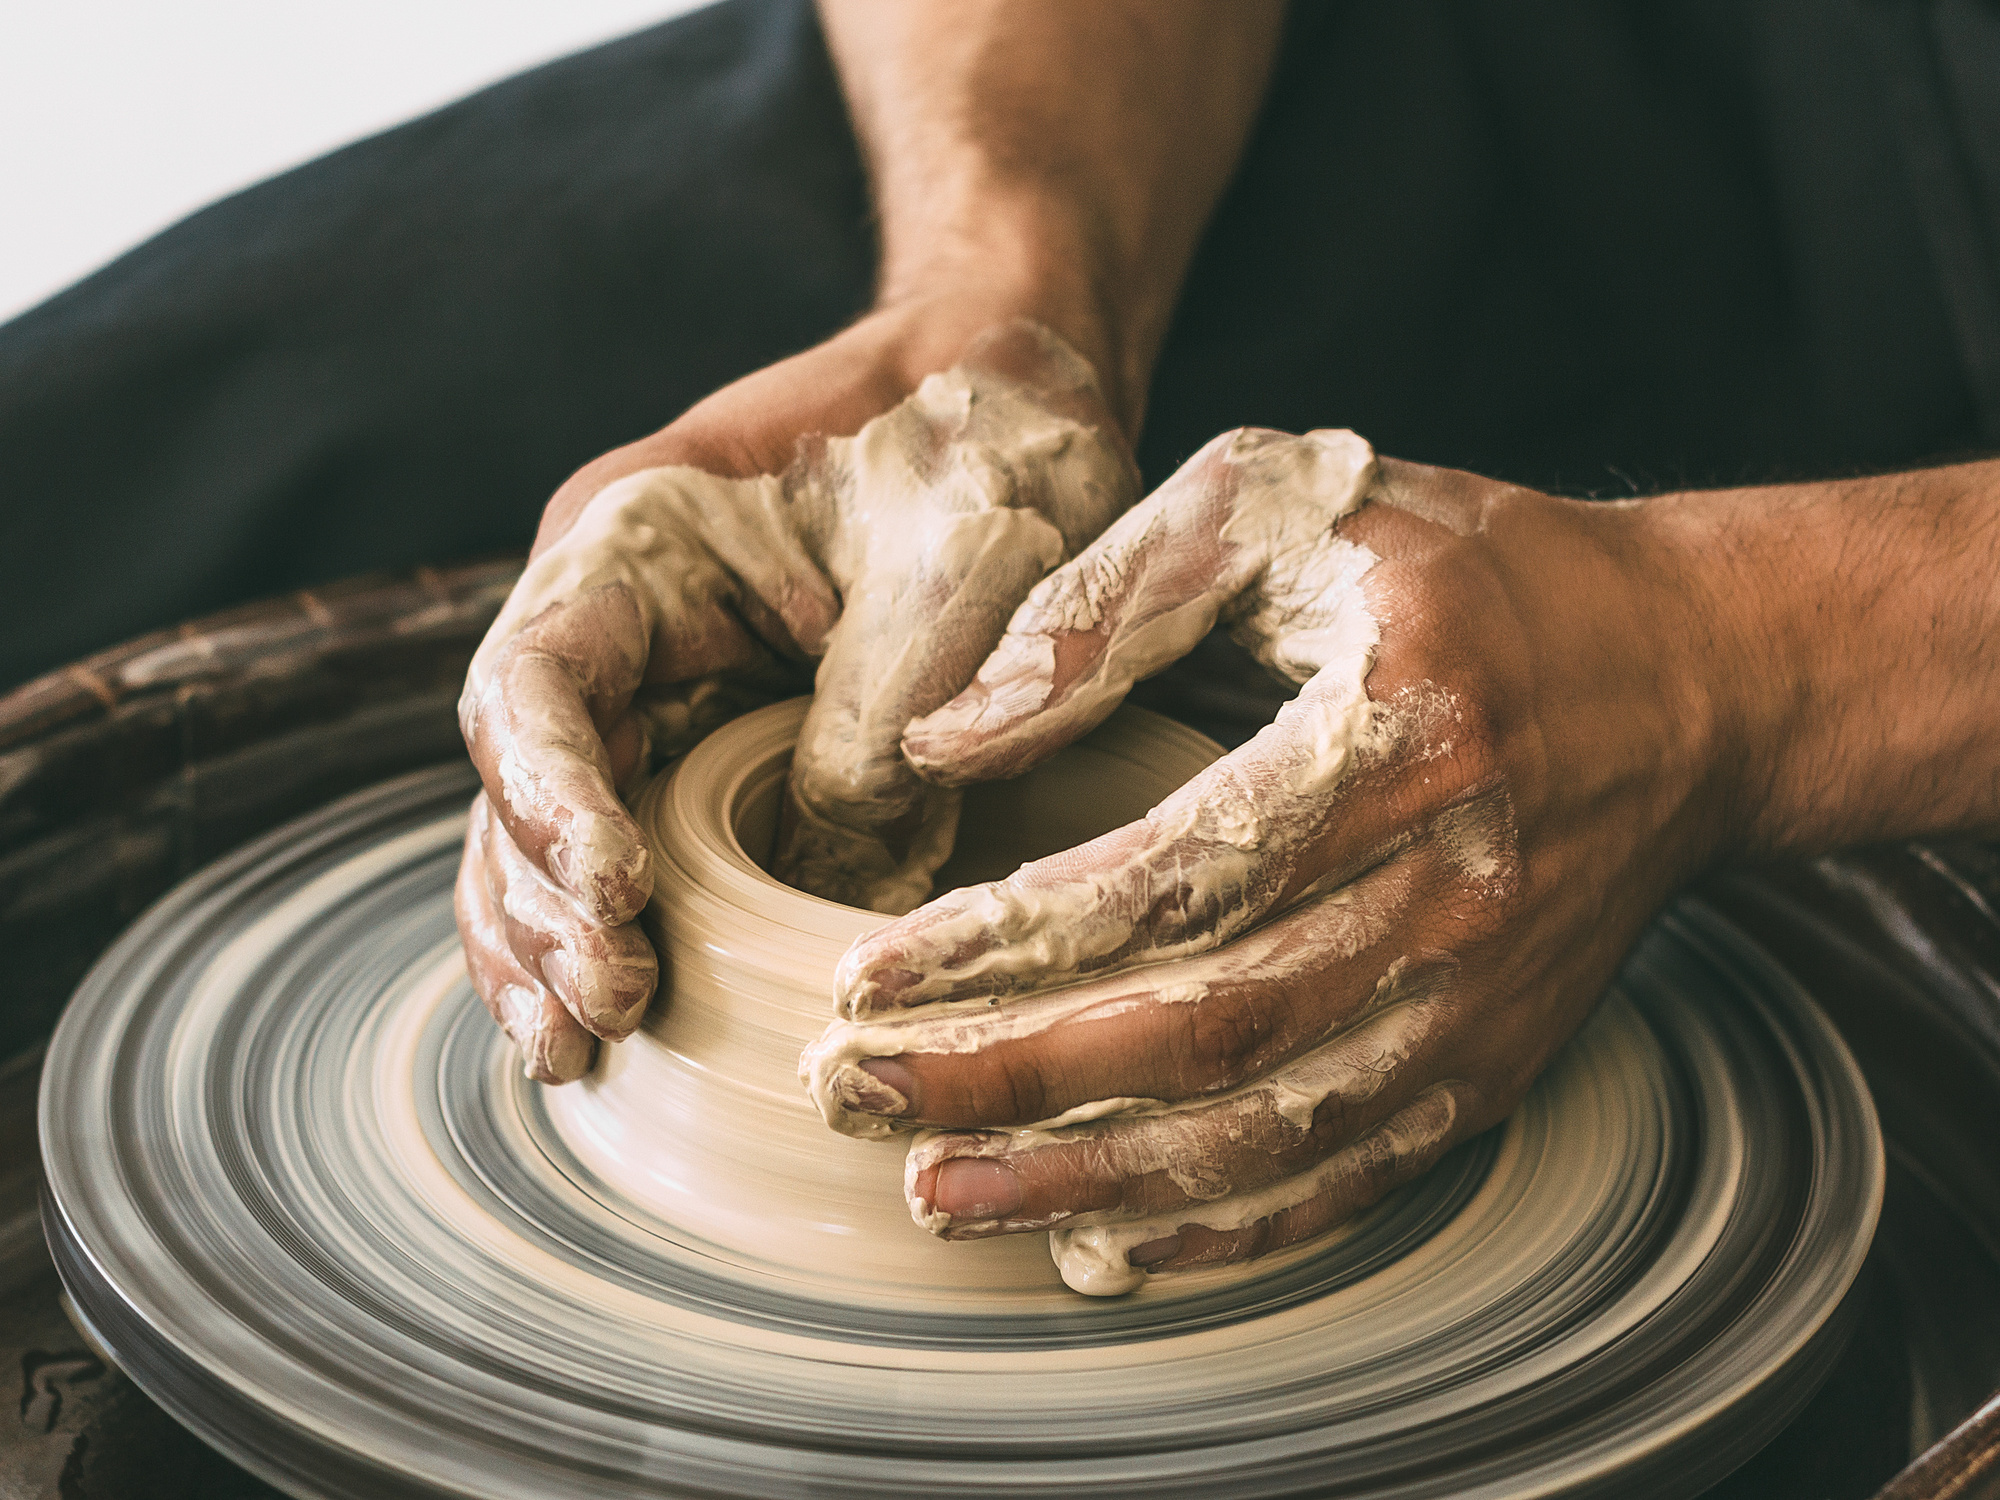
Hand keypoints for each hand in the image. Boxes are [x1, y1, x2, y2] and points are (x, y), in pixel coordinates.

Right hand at [456, 316, 1135, 1081]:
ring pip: (548, 836)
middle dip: (547, 903)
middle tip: (610, 1006)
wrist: (1019, 396)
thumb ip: (875, 724)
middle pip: (518, 780)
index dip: (550, 795)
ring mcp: (658, 694)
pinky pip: (631, 855)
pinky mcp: (711, 755)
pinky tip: (608, 1033)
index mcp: (638, 540)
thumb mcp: (953, 571)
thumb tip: (822, 885)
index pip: (536, 678)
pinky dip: (611, 939)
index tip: (618, 892)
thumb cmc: (983, 445)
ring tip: (578, 1051)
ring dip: (552, 945)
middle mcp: (620, 624)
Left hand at [803, 427, 1738, 1291]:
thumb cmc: (1468, 573)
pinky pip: (1346, 1176)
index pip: (1170, 876)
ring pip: (1263, 1131)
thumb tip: (946, 739)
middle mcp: (1449, 891)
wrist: (1689, 680)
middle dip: (1009, 1080)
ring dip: (1088, 1181)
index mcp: (1394, 737)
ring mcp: (1478, 1001)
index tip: (865, 977)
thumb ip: (1110, 603)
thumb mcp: (1289, 503)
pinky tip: (1100, 1244)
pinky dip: (1219, 1228)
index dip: (1006, 942)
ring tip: (936, 1192)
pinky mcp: (1490, 1064)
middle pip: (1201, 1029)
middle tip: (850, 1096)